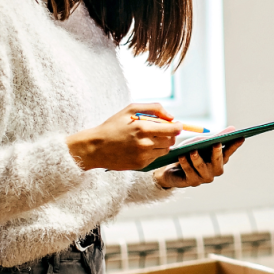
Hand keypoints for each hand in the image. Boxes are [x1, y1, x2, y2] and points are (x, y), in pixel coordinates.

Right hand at [66, 103, 182, 170]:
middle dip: (170, 134)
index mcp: (143, 128)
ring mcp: (143, 156)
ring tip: (149, 138)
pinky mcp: (141, 165)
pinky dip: (153, 151)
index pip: (173, 129)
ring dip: (162, 143)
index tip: (177, 125)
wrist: (95, 148)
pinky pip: (156, 157)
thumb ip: (154, 109)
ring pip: (165, 150)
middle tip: (161, 131)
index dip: (178, 126)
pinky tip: (141, 147)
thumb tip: (171, 117)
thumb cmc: (112, 126)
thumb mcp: (130, 109)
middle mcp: (145, 143)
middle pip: (171, 140)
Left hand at [153, 133, 244, 188]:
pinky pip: (190, 173)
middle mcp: (215, 170)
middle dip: (217, 153)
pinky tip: (182, 157)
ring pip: (203, 168)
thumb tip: (233, 128)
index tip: (240, 136)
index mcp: (220, 158)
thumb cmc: (189, 152)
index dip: (235, 145)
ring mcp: (204, 177)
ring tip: (193, 151)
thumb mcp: (201, 142)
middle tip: (216, 143)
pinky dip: (186, 164)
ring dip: (198, 159)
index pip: (229, 151)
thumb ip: (216, 137)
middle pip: (218, 162)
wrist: (171, 167)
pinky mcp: (192, 182)